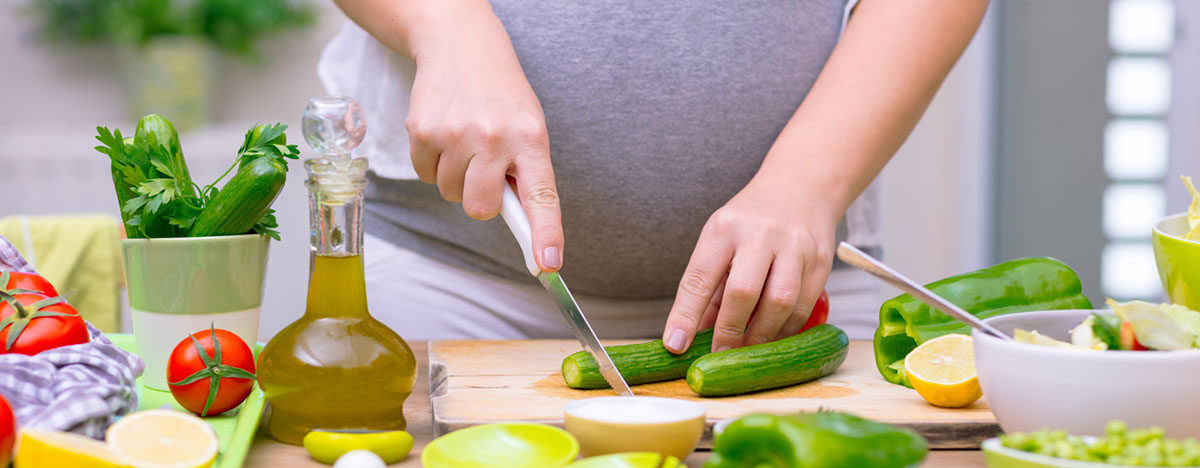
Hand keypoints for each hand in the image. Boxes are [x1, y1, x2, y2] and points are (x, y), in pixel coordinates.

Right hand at [404, 11, 562, 270]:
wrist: (461, 45)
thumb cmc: (501, 96)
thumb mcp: (527, 126)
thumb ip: (525, 172)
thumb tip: (522, 226)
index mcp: (531, 138)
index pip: (542, 196)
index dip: (545, 234)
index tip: (548, 264)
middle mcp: (495, 137)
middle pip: (480, 208)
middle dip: (480, 200)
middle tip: (484, 171)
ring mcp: (456, 134)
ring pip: (450, 193)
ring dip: (455, 177)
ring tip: (465, 141)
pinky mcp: (422, 130)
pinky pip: (424, 174)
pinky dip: (432, 162)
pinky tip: (444, 134)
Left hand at [661, 174, 838, 352]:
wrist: (800, 188)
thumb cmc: (750, 221)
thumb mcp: (720, 240)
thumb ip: (708, 286)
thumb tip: (692, 335)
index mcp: (724, 228)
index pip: (700, 276)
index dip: (685, 315)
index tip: (676, 344)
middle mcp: (759, 234)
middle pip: (743, 291)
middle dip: (729, 331)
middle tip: (720, 355)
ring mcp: (794, 246)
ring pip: (780, 301)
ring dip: (761, 335)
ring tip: (748, 351)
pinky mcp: (820, 260)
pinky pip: (804, 306)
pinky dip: (786, 329)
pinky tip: (774, 337)